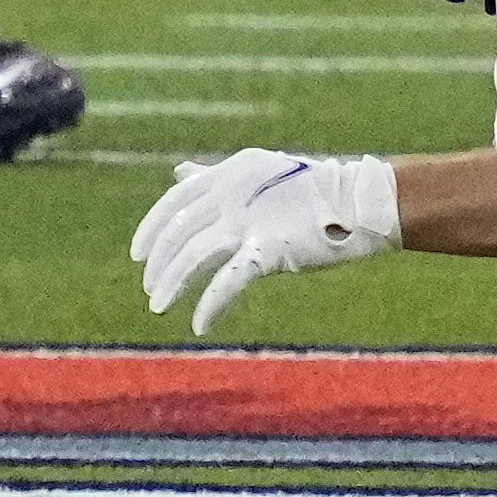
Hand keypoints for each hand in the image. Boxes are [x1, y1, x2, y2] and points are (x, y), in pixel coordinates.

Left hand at [133, 149, 400, 335]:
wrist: (358, 202)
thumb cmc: (308, 190)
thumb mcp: (253, 175)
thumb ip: (213, 177)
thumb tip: (180, 173)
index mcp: (228, 174)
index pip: (175, 200)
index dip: (151, 228)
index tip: (138, 254)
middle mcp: (232, 193)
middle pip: (179, 230)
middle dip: (160, 262)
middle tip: (151, 289)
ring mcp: (249, 220)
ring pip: (194, 255)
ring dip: (173, 282)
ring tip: (159, 306)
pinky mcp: (268, 248)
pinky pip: (229, 280)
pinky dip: (211, 303)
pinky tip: (200, 323)